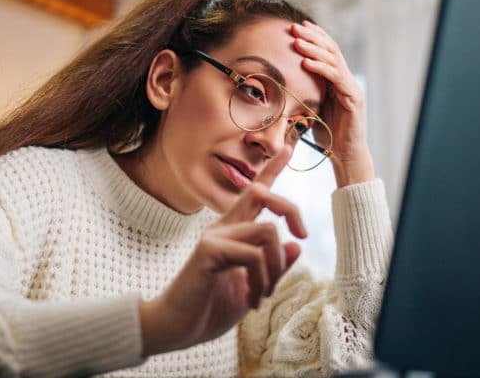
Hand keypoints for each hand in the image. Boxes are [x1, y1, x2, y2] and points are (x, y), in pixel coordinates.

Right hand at [139, 148, 305, 355]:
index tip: (288, 149)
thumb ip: (274, 268)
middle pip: (262, 194)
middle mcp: (222, 227)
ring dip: (276, 268)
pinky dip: (263, 280)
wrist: (175, 330)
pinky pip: (253, 256)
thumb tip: (296, 245)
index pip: (254, 194)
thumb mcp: (253, 288)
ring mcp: (213, 237)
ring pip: (267, 232)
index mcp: (232, 232)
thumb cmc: (210, 309)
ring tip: (264, 295)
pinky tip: (254, 300)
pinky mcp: (208, 251)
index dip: (271, 170)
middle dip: (291, 209)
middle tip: (303, 236)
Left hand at [291, 21, 373, 186]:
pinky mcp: (353, 98)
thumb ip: (305, 92)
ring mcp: (351, 88)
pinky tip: (306, 62)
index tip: (298, 26)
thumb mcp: (312, 108)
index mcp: (338, 80)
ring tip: (297, 41)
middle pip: (331, 50)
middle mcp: (347, 80)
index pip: (328, 51)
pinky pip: (336, 78)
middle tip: (294, 27)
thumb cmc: (327, 134)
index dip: (315, 37)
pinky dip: (321, 68)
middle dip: (312, 37)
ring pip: (334, 60)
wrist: (344, 154)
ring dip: (314, 49)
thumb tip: (281, 83)